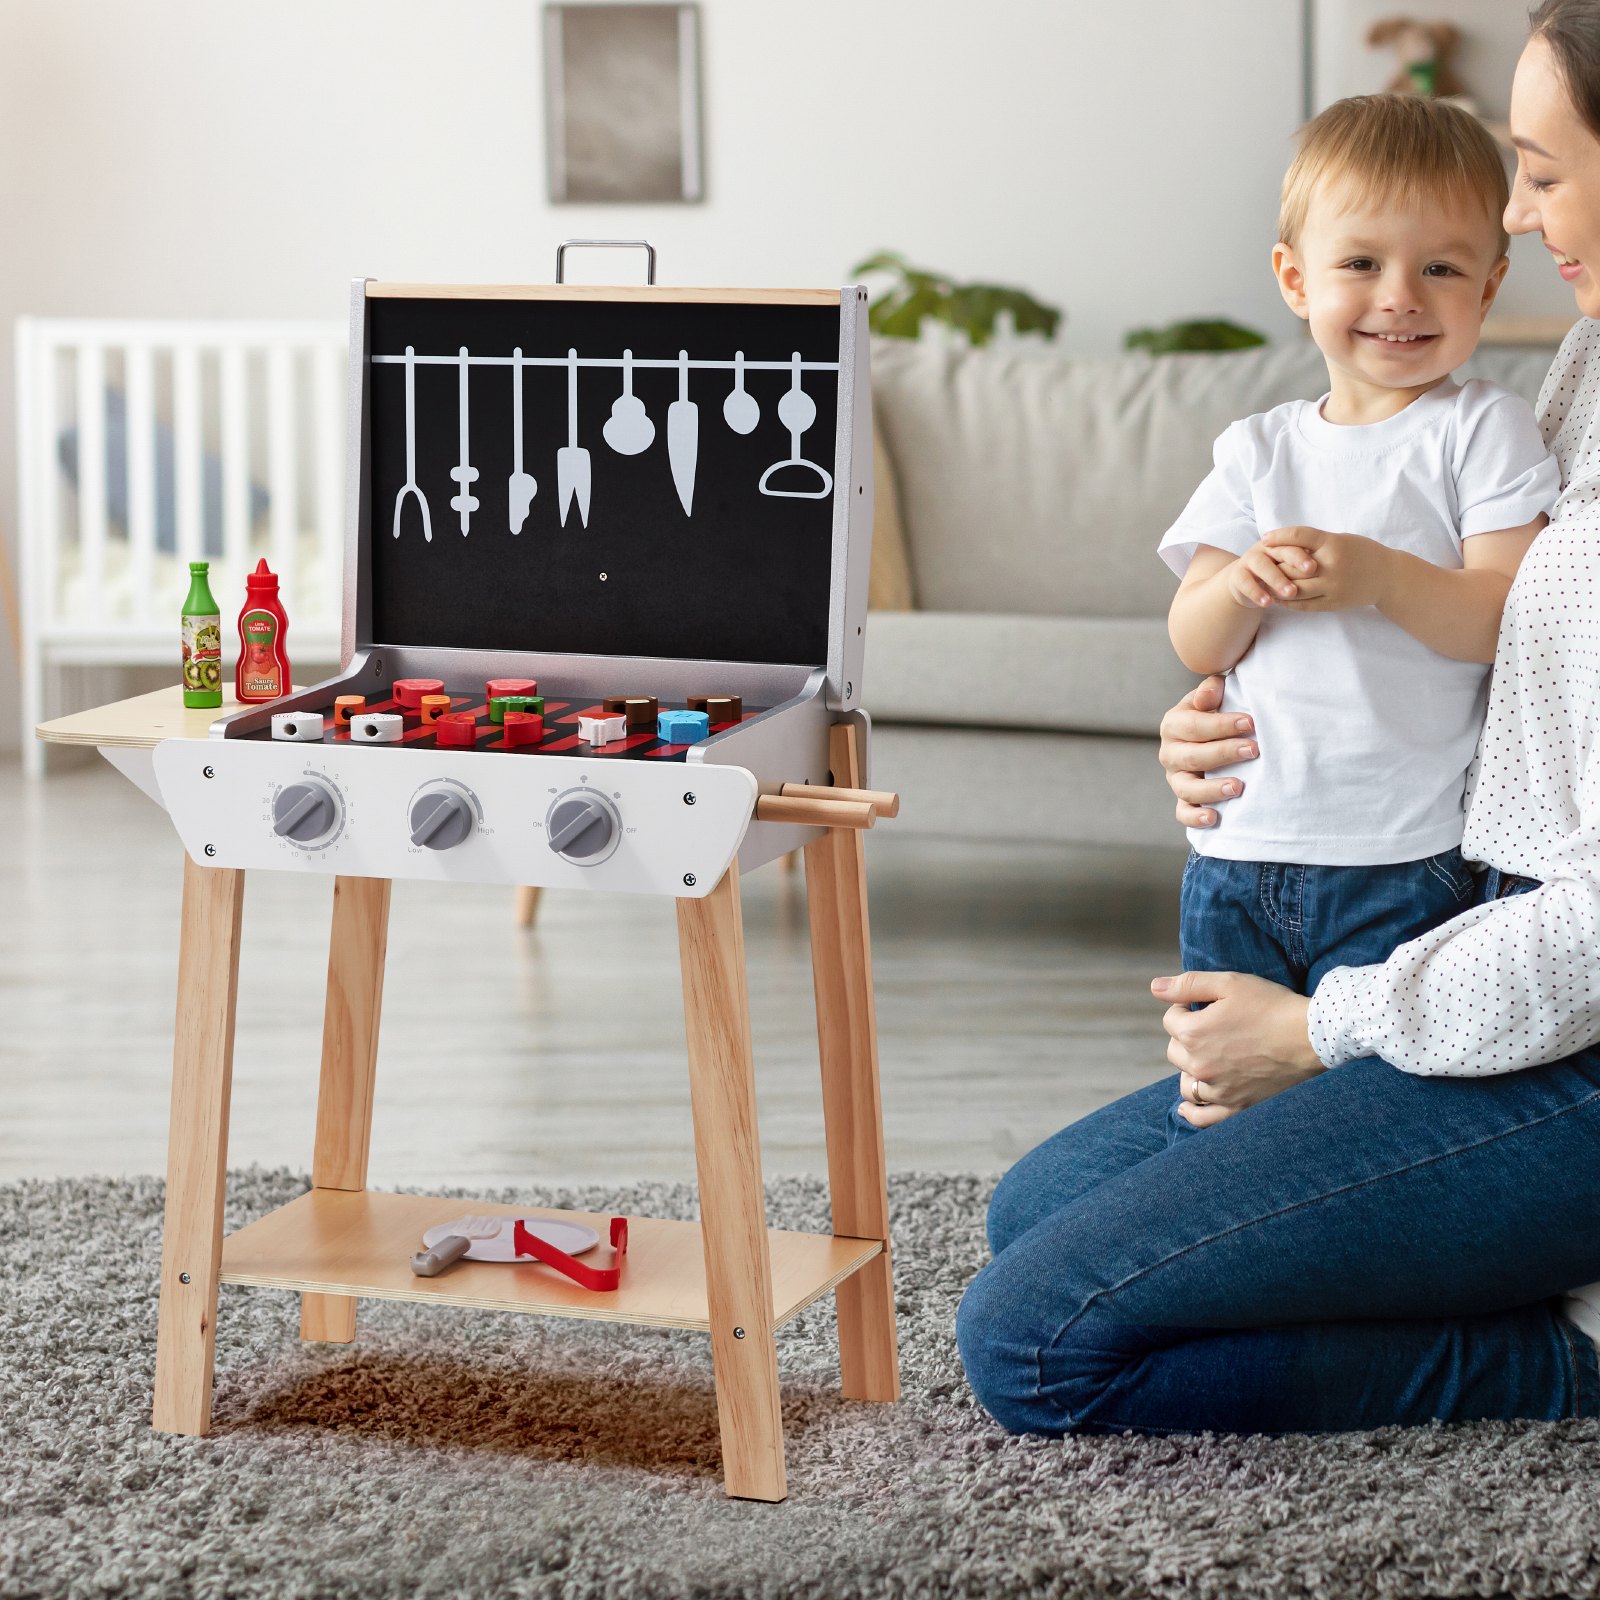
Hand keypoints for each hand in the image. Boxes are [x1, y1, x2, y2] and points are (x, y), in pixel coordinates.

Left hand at [1150, 970, 1321, 1125]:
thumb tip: (1155, 987)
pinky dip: (1193, 1112)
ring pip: (1186, 1083)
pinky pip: (1204, 1117)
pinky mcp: (1237, 1107)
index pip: (1171, 1020)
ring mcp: (1218, 1090)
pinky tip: (1187, 1107)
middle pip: (1175, 1051)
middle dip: (1186, 1037)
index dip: (1187, 1009)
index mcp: (1193, 1033)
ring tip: (1207, 1060)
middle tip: (1213, 1030)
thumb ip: (1188, 984)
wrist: (1313, 1037)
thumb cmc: (1272, 1006)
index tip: (1206, 1007)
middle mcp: (1200, 1065)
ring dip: (1190, 1070)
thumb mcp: (1229, 984)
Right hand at [1157, 677, 1258, 827]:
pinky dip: (1195, 817)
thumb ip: (1211, 691)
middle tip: (1254, 750)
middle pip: (1192, 756)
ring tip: (1239, 787)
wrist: (1214, 736)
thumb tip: (1209, 694)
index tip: (1251, 722)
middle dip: (1224, 753)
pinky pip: (1183, 813)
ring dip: (1212, 789)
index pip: (1194, 726)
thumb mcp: (1213, 697)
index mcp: (1174, 725)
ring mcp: (1175, 779)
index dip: (1221, 724)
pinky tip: (1214, 818)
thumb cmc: (1218, 713)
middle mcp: (1170, 753)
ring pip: (1186, 788)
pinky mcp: (1184, 800)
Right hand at [1226, 538, 1318, 609]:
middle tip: (1310, 573)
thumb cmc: (1275, 573)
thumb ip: (1303, 566)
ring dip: (1277, 579)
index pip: (1296, 541)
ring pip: (1263, 566)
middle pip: (1281, 550)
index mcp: (1282, 542)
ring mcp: (1250, 559)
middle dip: (1295, 562)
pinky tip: (1268, 603)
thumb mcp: (1291, 567)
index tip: (1315, 567)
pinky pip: (1247, 583)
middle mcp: (1265, 548)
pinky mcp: (1238, 574)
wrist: (1244, 580)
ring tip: (1290, 593)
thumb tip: (1325, 571)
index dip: (1304, 553)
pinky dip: (1257, 593)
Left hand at [1261, 526, 1393, 611]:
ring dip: (1276, 587)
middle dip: (1273, 566)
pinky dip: (1287, 602)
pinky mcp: (1333, 603)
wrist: (1387, 577)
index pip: (1300, 536)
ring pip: (1294, 589)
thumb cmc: (1361, 553)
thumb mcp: (1341, 540)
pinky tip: (1277, 598)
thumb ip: (1316, 543)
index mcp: (1334, 544)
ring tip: (1262, 584)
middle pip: (1292, 566)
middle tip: (1257, 565)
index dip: (1280, 536)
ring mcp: (1332, 587)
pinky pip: (1304, 605)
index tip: (1265, 539)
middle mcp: (1332, 566)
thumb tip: (1283, 542)